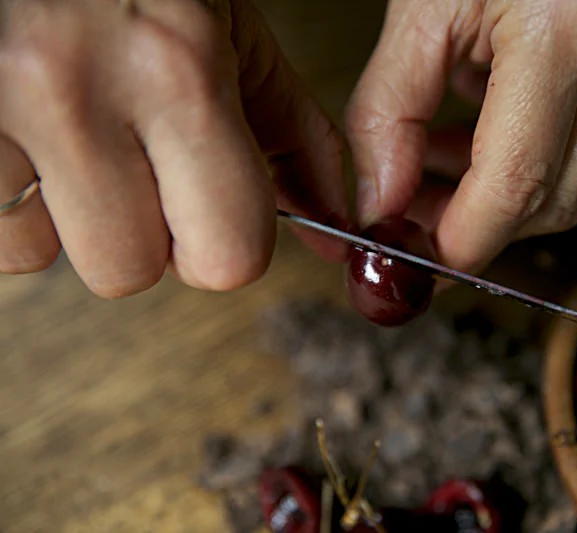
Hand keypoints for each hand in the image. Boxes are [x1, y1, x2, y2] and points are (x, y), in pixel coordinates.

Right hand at [0, 0, 347, 297]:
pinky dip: (9, 199)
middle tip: (135, 167)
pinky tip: (25, 139)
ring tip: (71, 139)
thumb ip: (292, 134)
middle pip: (129, 271)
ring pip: (40, 255)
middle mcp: (75, 88)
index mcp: (177, 67)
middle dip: (140, 236)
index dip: (224, 247)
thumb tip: (335, 225)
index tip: (212, 215)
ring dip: (66, 217)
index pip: (229, 255)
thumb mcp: (230, 32)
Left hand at [345, 0, 576, 274]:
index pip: (517, 181)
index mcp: (568, 25)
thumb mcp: (424, 5)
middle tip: (418, 207)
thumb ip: (389, 109)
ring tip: (444, 160)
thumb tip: (382, 202)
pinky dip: (546, 160)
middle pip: (554, 200)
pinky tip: (498, 129)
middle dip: (479, 221)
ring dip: (509, 193)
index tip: (422, 260)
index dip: (464, 240)